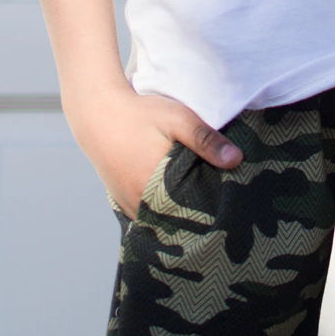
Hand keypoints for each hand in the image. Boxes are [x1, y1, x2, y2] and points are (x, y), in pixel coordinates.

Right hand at [66, 83, 242, 217]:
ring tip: (199, 211)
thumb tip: (236, 160)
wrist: (98, 113)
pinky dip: (160, 214)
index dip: (210, 215)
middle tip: (217, 215)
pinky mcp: (122, 202)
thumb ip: (206, 140)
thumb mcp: (178, 120)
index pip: (192, 215)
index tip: (227, 214)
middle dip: (195, 220)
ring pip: (160, 222)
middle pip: (176, 222)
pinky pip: (146, 216)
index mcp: (158, 187)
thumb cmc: (140, 114)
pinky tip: (174, 204)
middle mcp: (141, 203)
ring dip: (177, 218)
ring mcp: (129, 205)